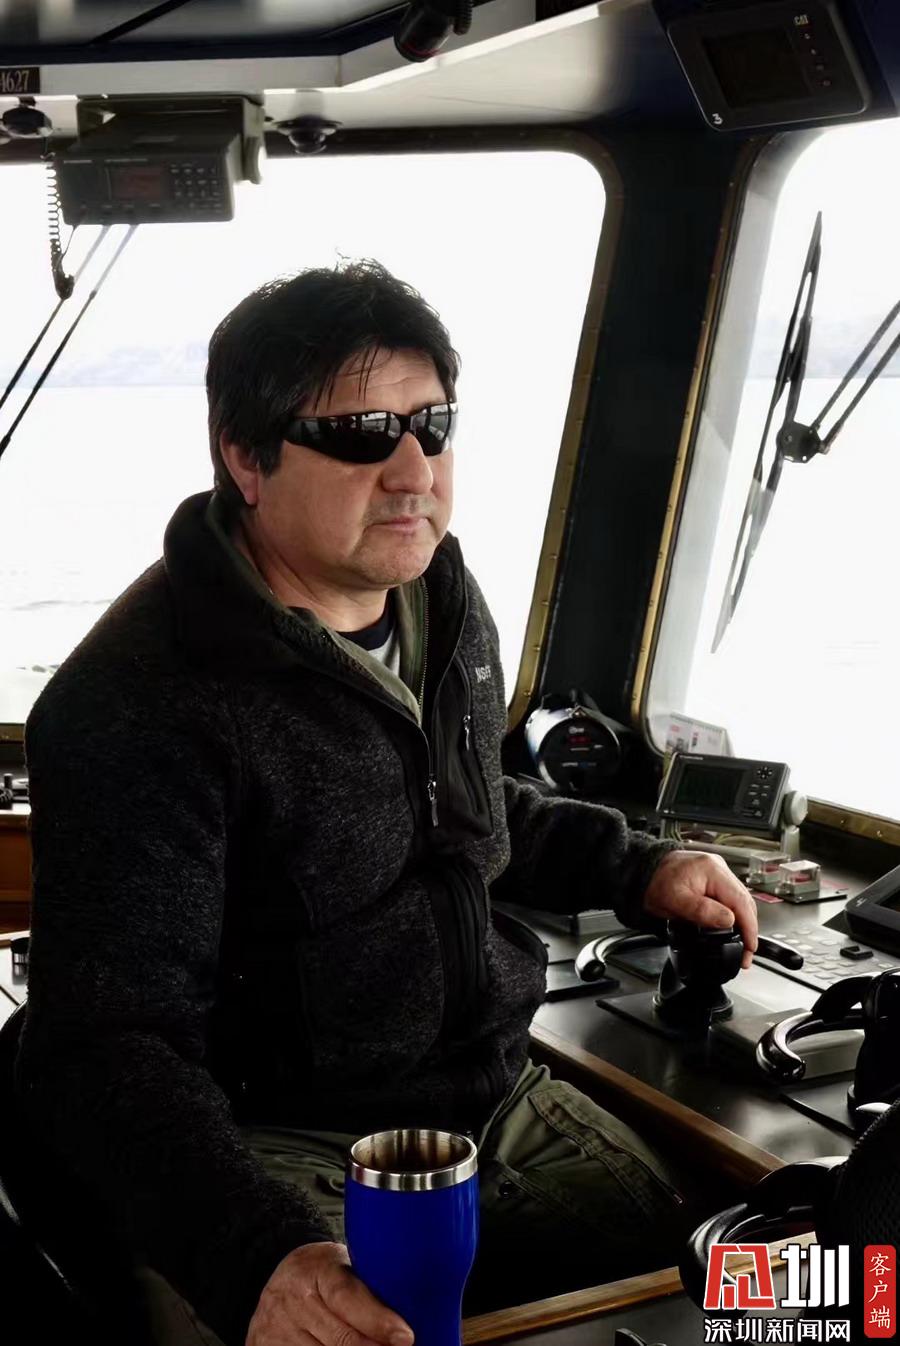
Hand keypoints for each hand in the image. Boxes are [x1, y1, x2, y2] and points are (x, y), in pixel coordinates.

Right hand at [247, 1242, 413, 1345]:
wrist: (282, 1280)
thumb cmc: (324, 1273)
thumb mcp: (347, 1265)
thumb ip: (370, 1287)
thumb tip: (408, 1318)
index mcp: (317, 1268)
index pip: (348, 1298)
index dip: (378, 1321)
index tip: (405, 1336)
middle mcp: (292, 1298)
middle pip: (341, 1339)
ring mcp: (276, 1328)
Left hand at [641, 850, 758, 969]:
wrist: (641, 872)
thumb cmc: (653, 883)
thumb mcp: (675, 901)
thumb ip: (703, 911)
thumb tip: (729, 921)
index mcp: (712, 870)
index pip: (741, 901)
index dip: (749, 927)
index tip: (750, 946)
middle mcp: (718, 868)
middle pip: (744, 901)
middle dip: (749, 928)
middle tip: (747, 952)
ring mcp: (716, 873)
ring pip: (739, 900)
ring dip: (743, 923)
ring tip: (742, 944)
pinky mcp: (712, 879)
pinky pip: (730, 898)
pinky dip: (734, 915)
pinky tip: (733, 928)